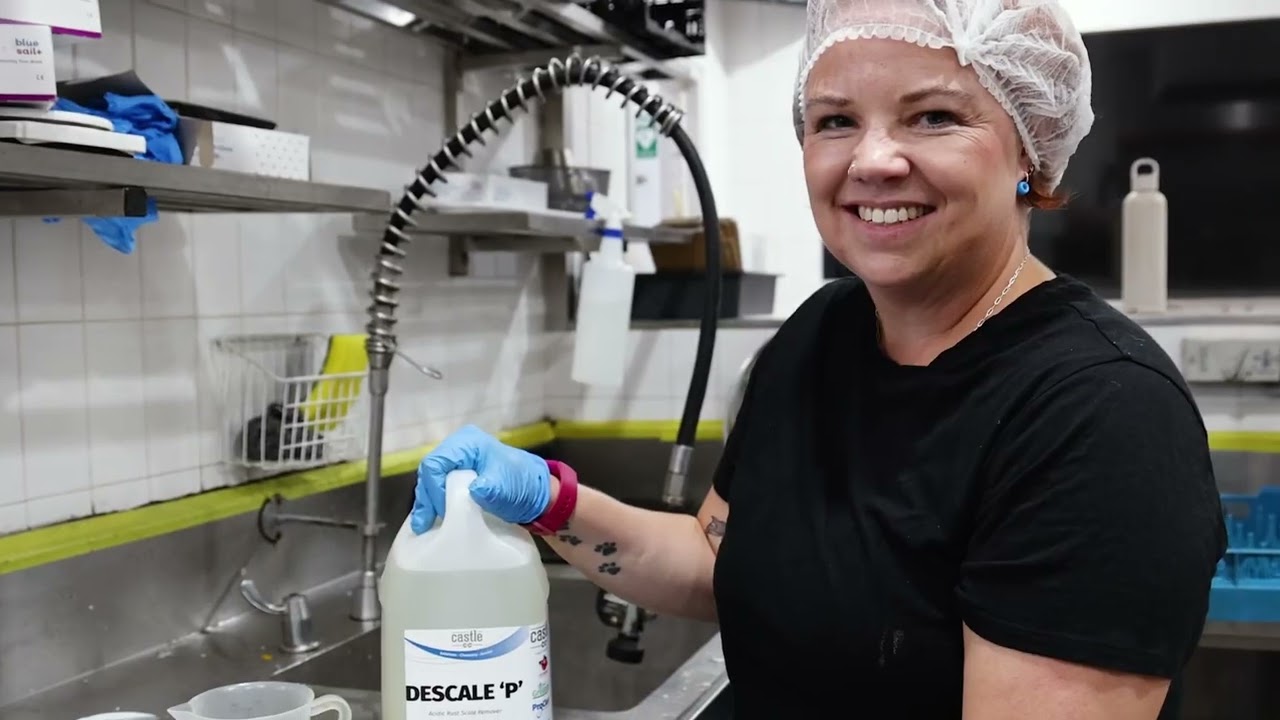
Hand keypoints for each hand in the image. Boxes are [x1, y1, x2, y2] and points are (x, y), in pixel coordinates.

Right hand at [411, 424, 552, 533]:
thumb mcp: (507, 488)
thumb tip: (474, 490)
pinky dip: (434, 503)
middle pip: (430, 471)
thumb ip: (490, 488)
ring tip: (423, 525)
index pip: (436, 463)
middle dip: (427, 497)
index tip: (443, 511)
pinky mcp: (459, 476)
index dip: (434, 488)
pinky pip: (439, 487)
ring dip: (428, 502)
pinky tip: (430, 520)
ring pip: (431, 480)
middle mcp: (459, 448)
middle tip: (428, 522)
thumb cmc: (523, 485)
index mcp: (468, 443)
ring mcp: (458, 462)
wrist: (538, 494)